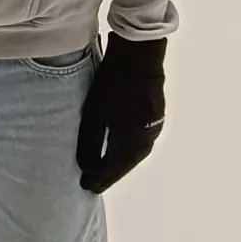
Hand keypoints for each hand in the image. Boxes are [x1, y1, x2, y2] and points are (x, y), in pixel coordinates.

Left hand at [76, 36, 165, 192]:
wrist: (138, 54)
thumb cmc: (112, 82)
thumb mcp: (95, 112)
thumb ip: (90, 141)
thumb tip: (85, 166)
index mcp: (133, 139)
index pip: (114, 168)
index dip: (99, 178)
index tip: (86, 187)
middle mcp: (147, 138)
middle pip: (127, 163)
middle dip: (110, 174)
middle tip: (93, 183)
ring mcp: (154, 127)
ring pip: (135, 153)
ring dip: (120, 163)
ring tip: (103, 170)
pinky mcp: (155, 116)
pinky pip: (140, 141)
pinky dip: (127, 150)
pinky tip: (117, 149)